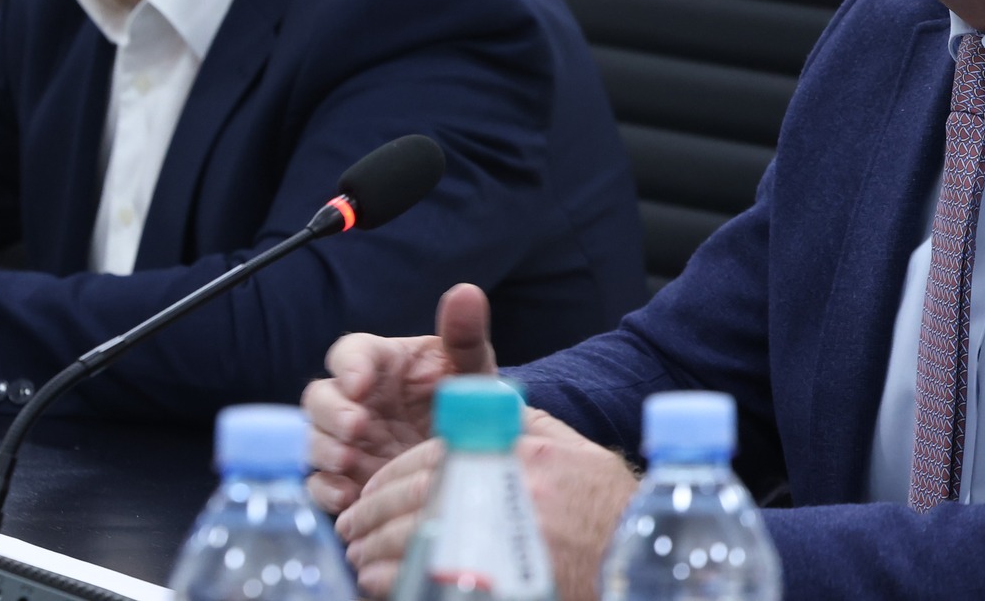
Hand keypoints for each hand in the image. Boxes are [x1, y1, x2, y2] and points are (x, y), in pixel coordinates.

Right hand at [305, 283, 496, 514]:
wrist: (476, 452)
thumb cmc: (468, 400)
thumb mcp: (472, 369)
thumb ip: (465, 335)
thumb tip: (466, 293)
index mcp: (381, 364)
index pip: (349, 353)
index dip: (348, 366)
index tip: (360, 382)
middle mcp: (356, 400)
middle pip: (319, 397)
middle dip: (331, 412)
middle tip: (358, 426)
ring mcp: (348, 440)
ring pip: (312, 438)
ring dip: (324, 448)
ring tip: (350, 460)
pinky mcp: (347, 478)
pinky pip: (318, 482)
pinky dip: (326, 490)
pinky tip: (349, 497)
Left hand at [336, 408, 635, 600]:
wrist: (634, 551)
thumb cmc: (603, 498)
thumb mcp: (565, 442)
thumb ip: (515, 420)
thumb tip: (474, 401)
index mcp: (512, 452)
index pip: (426, 459)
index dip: (387, 479)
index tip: (367, 494)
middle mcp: (504, 491)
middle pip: (413, 501)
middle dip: (371, 516)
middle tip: (351, 530)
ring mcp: (501, 541)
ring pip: (414, 544)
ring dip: (376, 553)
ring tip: (361, 561)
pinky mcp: (497, 581)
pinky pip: (431, 584)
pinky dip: (398, 585)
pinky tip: (383, 585)